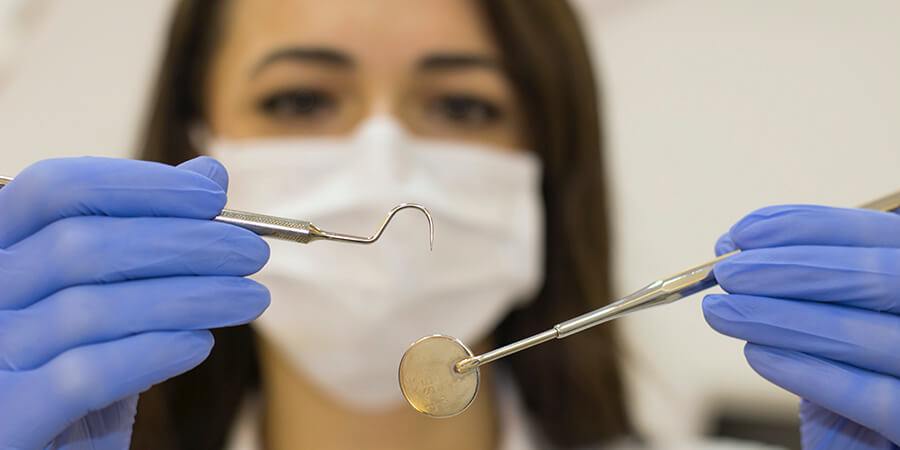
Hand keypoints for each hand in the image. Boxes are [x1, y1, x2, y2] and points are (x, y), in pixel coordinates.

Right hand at [0, 156, 269, 449]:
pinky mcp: (5, 420)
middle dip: (184, 242)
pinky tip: (199, 345)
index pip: (53, 189)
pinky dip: (152, 352)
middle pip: (81, 245)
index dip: (138, 186)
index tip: (213, 198)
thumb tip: (207, 174)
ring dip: (190, 296)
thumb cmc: (76, 378)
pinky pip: (83, 374)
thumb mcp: (112, 302)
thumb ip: (149, 241)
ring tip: (249, 298)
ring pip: (91, 308)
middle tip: (252, 253)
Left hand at [703, 204, 899, 448]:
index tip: (742, 233)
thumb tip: (737, 249)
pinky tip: (757, 355)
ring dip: (780, 318)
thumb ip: (808, 287)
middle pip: (879, 277)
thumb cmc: (862, 377)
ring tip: (723, 312)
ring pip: (867, 335)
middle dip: (789, 269)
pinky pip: (874, 399)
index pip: (880, 235)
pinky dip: (810, 373)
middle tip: (727, 273)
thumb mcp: (840, 324)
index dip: (808, 227)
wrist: (867, 447)